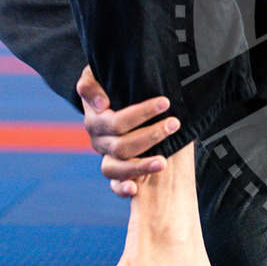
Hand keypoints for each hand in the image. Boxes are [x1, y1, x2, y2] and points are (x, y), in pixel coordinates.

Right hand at [76, 66, 180, 197]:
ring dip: (141, 166)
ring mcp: (107, 158)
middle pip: (121, 146)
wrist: (115, 98)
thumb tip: (100, 104)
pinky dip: (121, 189)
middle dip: (151, 135)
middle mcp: (99, 141)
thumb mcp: (98, 76)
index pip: (116, 121)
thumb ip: (92, 84)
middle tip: (174, 123)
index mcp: (96, 120)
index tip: (165, 103)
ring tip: (163, 163)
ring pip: (117, 168)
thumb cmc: (112, 84)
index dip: (140, 113)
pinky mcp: (115, 172)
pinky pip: (114, 185)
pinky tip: (134, 190)